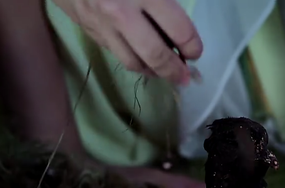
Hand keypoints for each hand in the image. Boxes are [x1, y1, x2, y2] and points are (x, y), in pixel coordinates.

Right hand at [52, 0, 202, 84]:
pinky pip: (115, 54)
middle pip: (155, 55)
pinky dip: (132, 61)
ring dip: (152, 72)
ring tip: (164, 73)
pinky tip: (141, 60)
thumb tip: (180, 24)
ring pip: (133, 62)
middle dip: (174, 71)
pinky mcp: (89, 30)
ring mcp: (102, 25)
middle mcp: (122, 13)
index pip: (178, 29)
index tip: (195, 51)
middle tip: (184, 77)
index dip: (192, 45)